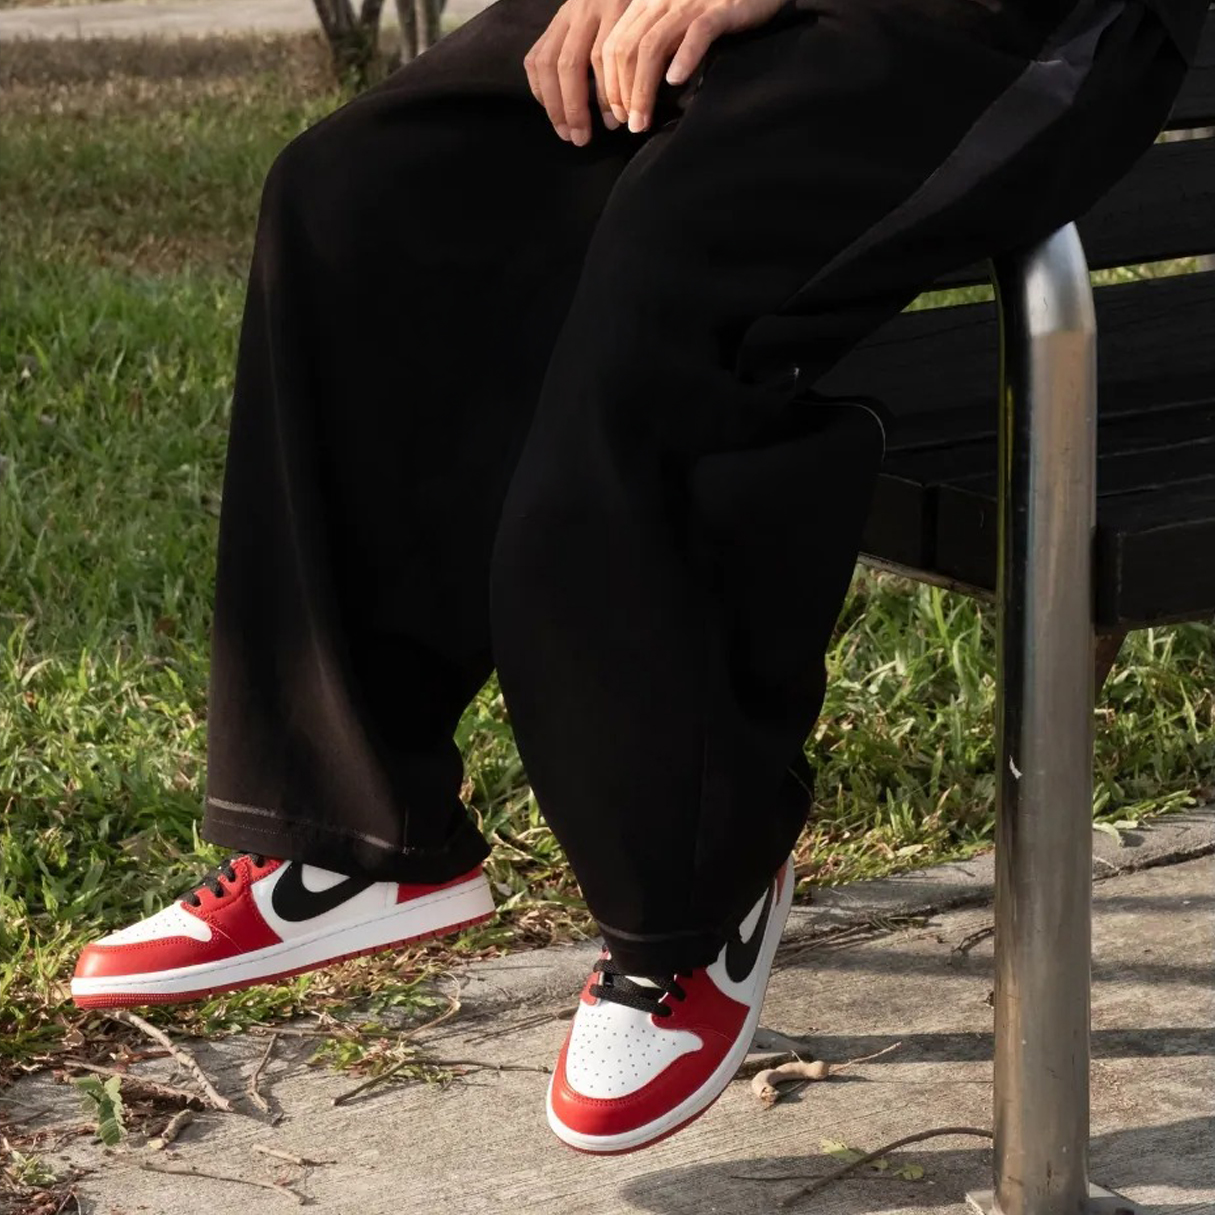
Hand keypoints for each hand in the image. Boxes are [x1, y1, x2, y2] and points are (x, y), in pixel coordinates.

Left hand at [525, 0, 785, 145]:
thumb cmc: (714, 11)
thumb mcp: (674, 25)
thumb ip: (652, 49)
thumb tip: (631, 97)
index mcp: (644, 4)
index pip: (612, 46)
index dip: (608, 85)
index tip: (615, 117)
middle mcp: (660, 0)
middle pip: (627, 49)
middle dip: (621, 93)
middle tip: (627, 125)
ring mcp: (689, 2)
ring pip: (653, 45)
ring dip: (643, 89)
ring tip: (642, 121)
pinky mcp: (720, 7)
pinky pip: (697, 32)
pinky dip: (684, 57)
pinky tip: (675, 82)